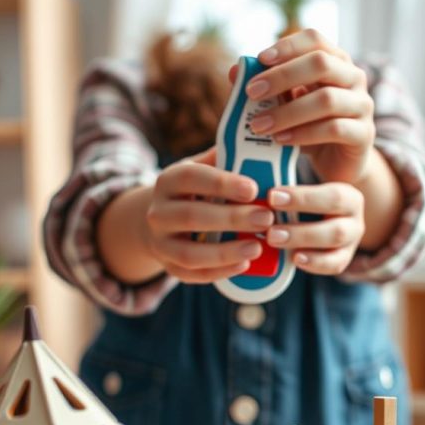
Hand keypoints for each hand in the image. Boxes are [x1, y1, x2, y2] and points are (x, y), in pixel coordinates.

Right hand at [144, 147, 273, 282]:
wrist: (160, 221)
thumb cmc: (193, 192)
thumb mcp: (201, 170)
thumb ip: (225, 161)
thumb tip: (262, 149)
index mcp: (168, 181)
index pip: (191, 177)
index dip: (222, 183)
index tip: (253, 189)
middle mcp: (158, 212)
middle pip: (192, 216)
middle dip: (231, 219)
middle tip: (266, 218)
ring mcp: (160, 243)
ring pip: (190, 252)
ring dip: (225, 252)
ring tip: (257, 247)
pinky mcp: (169, 267)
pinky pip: (192, 275)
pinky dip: (219, 272)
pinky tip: (244, 265)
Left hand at [244, 28, 374, 186]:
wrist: (337, 163)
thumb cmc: (309, 127)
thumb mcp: (285, 105)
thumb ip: (265, 88)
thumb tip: (235, 71)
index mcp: (335, 61)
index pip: (315, 40)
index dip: (287, 46)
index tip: (259, 59)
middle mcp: (354, 77)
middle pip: (321, 63)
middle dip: (282, 76)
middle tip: (251, 92)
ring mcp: (362, 105)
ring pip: (327, 99)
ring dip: (288, 111)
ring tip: (258, 124)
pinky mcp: (364, 135)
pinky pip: (334, 129)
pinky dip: (303, 134)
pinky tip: (280, 140)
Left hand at [266, 181, 364, 275]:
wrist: (322, 217)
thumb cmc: (306, 201)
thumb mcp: (302, 190)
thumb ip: (288, 189)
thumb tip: (263, 174)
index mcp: (348, 196)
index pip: (331, 196)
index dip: (302, 198)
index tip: (273, 197)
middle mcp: (355, 218)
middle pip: (335, 227)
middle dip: (301, 230)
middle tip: (270, 231)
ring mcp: (352, 241)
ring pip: (335, 245)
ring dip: (303, 243)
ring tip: (276, 242)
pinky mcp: (344, 258)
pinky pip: (335, 265)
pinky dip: (314, 263)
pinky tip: (294, 259)